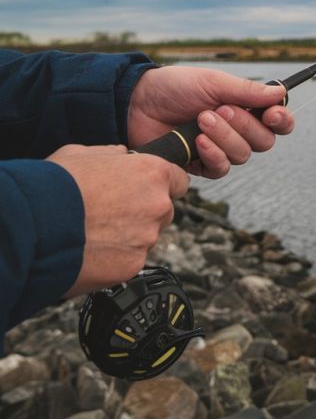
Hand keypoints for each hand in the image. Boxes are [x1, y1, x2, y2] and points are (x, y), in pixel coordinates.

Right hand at [47, 144, 189, 294]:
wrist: (33, 226)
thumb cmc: (56, 185)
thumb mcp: (82, 153)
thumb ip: (111, 154)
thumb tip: (121, 155)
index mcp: (152, 173)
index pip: (179, 181)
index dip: (163, 185)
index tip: (149, 189)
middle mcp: (158, 205)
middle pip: (163, 211)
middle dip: (144, 212)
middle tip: (112, 212)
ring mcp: (147, 237)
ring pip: (146, 237)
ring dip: (129, 235)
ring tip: (95, 231)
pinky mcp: (133, 265)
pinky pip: (130, 260)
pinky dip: (115, 257)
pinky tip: (91, 249)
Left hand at [127, 66, 294, 177]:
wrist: (137, 104)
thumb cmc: (175, 87)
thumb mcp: (212, 82)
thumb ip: (246, 90)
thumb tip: (280, 92)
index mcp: (245, 107)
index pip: (277, 121)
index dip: (282, 120)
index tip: (272, 114)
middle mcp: (238, 130)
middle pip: (263, 141)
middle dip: (245, 126)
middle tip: (221, 109)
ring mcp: (220, 149)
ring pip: (242, 155)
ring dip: (225, 137)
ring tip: (202, 119)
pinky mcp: (201, 165)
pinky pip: (221, 169)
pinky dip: (213, 155)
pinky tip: (198, 142)